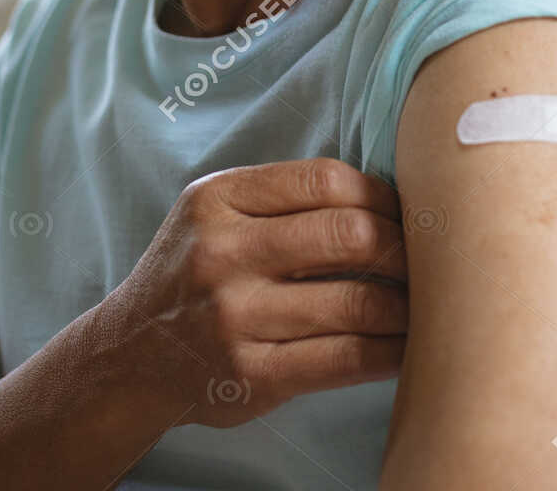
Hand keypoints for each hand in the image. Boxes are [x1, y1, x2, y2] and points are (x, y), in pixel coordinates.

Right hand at [103, 157, 408, 426]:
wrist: (130, 354)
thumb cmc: (193, 272)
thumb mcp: (214, 212)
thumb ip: (283, 197)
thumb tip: (390, 196)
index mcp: (217, 199)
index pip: (327, 180)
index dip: (382, 195)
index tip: (403, 214)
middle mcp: (222, 254)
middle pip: (350, 236)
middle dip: (403, 248)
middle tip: (426, 260)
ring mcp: (234, 318)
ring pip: (359, 302)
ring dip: (408, 305)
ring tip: (426, 303)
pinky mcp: (252, 375)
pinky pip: (347, 359)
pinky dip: (391, 352)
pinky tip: (405, 345)